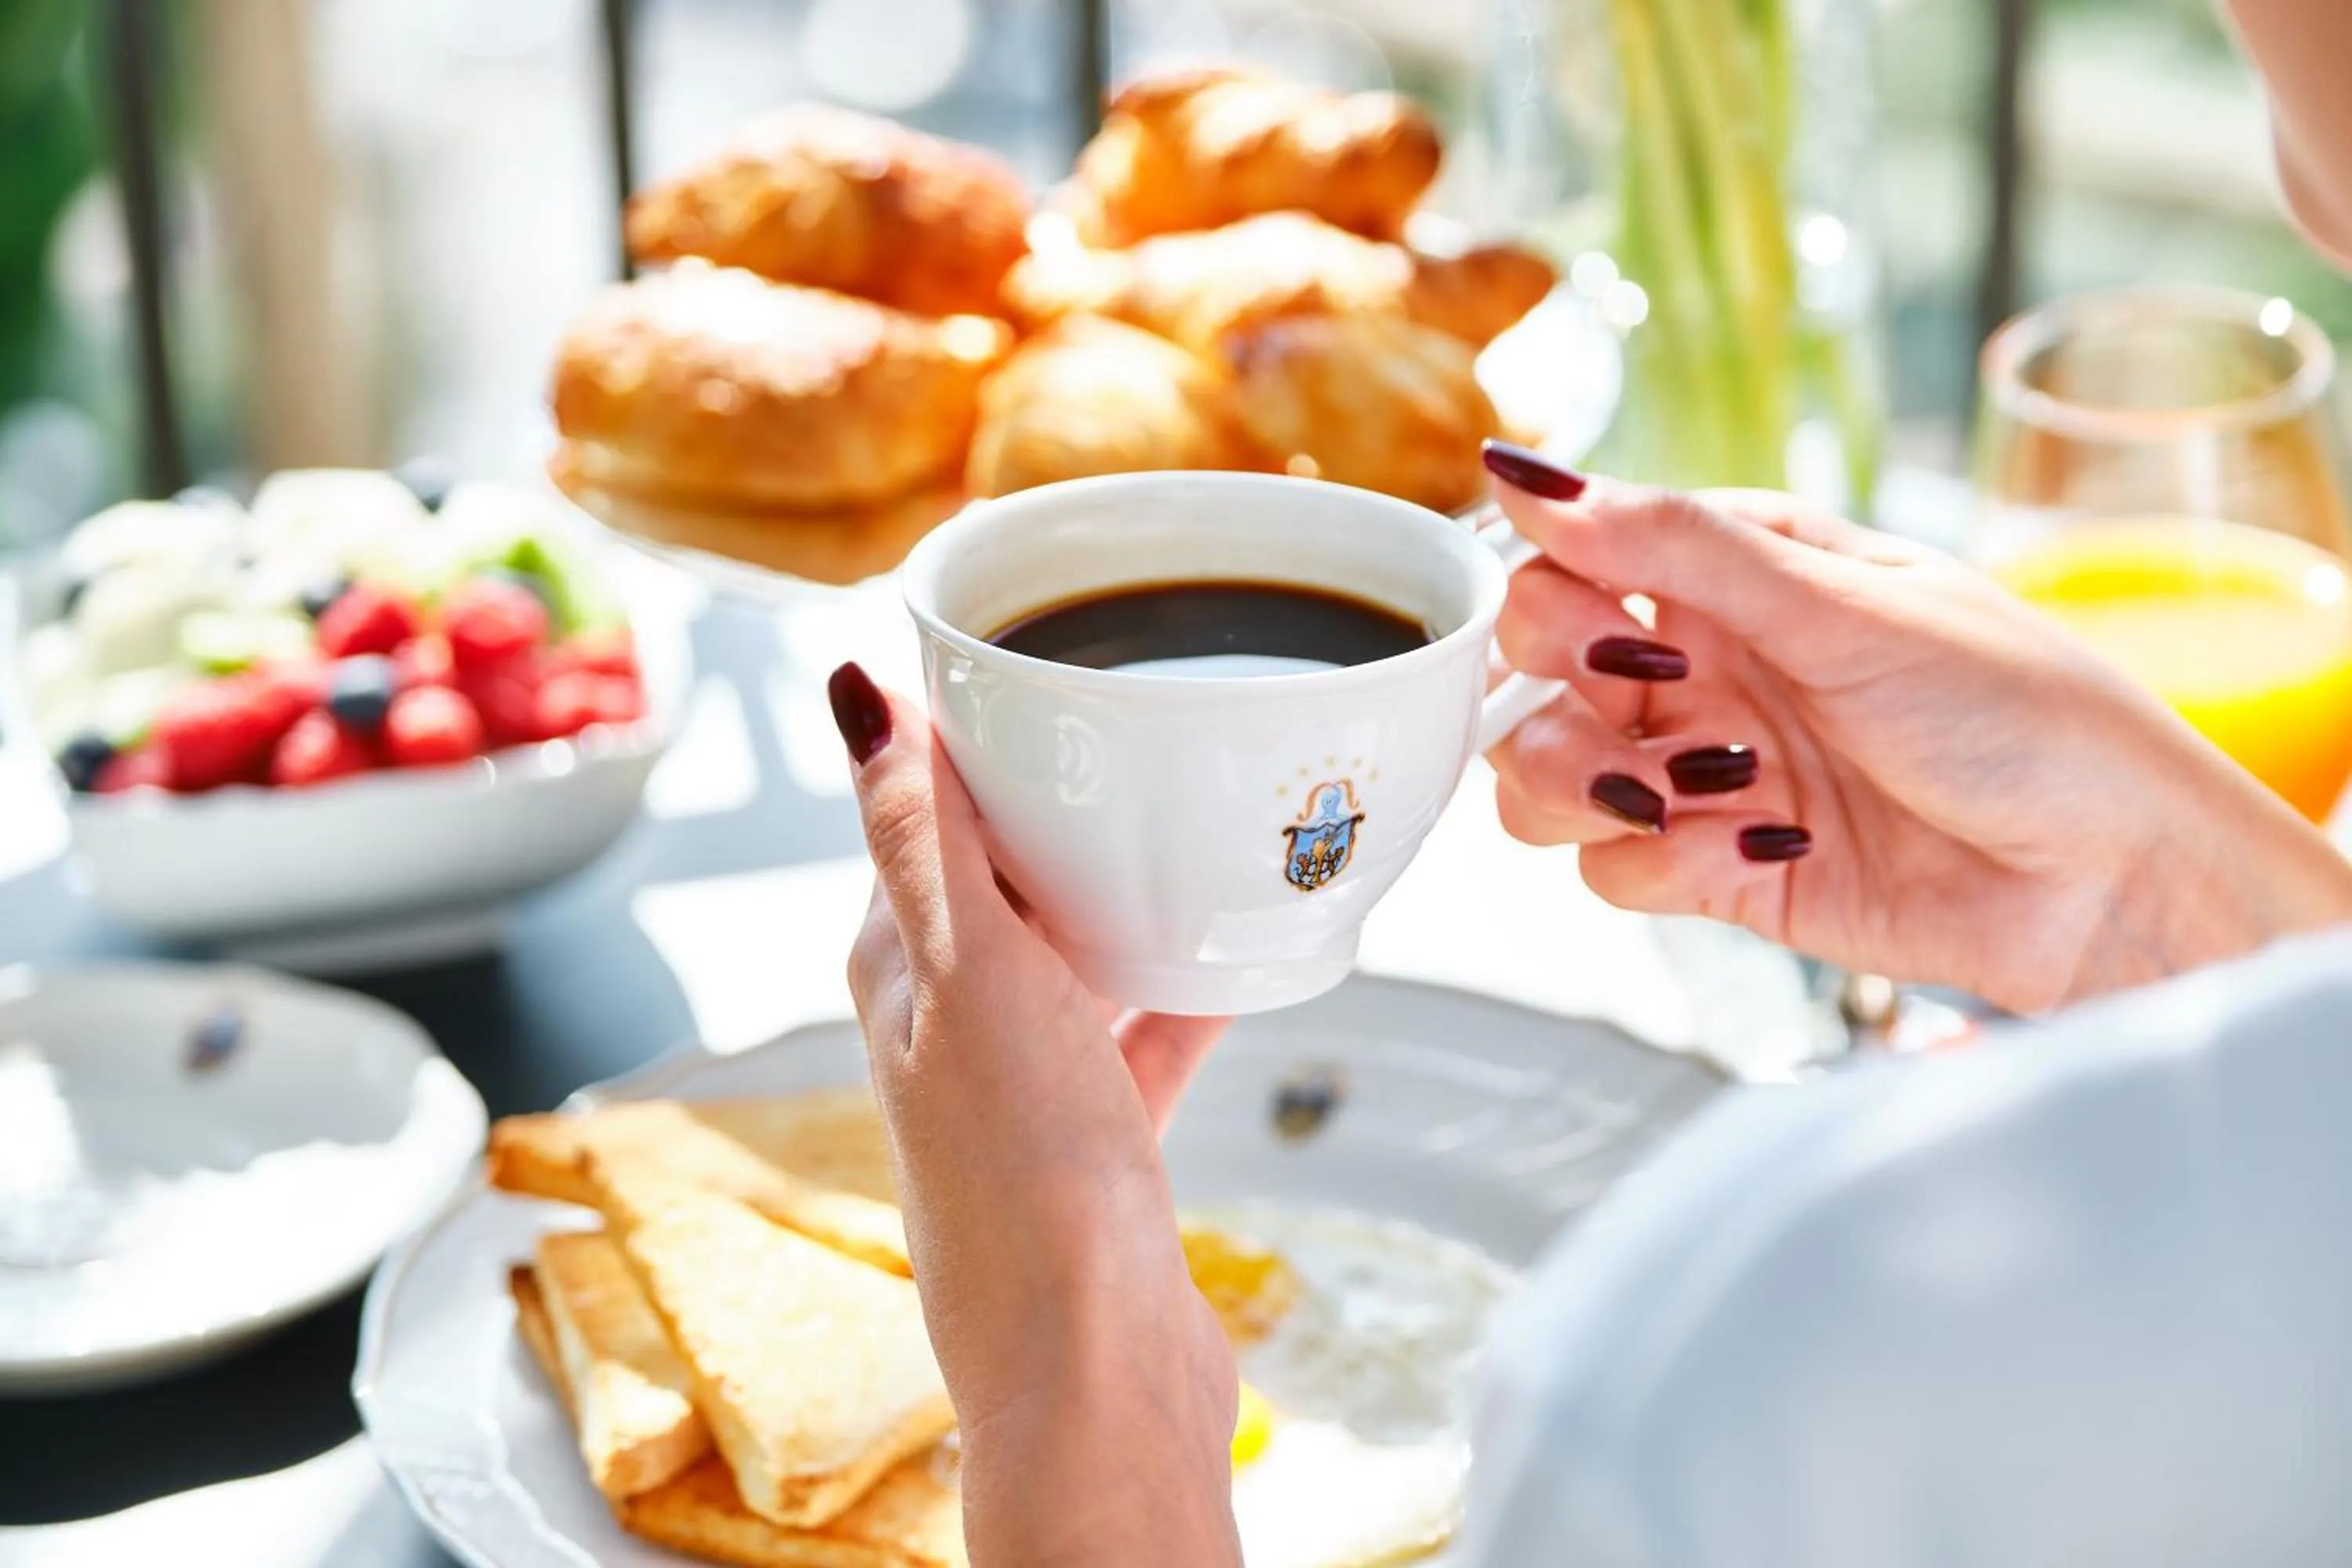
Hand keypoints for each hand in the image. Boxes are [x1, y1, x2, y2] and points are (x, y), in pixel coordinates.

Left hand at [828, 663, 1241, 1567]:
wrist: (1095, 1364)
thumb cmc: (1021, 1173)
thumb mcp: (968, 968)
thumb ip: (916, 830)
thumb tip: (851, 685)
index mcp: (896, 967)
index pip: (921, 814)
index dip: (978, 737)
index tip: (1055, 662)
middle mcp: (949, 1020)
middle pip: (1010, 874)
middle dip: (1073, 804)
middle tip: (1158, 723)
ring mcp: (1027, 1082)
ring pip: (1082, 948)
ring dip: (1137, 889)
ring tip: (1212, 817)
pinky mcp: (1100, 1136)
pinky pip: (1148, 1027)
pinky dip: (1191, 981)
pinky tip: (1251, 943)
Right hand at [1479, 443, 2351, 1013]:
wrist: (2110, 878)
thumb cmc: (2022, 715)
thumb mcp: (1845, 606)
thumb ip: (1675, 546)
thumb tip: (1530, 476)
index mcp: (1739, 577)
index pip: (1573, 565)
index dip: (1550, 600)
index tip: (1596, 631)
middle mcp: (1709, 668)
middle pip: (1537, 679)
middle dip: (1550, 704)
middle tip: (1637, 712)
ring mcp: (1707, 772)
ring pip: (1549, 781)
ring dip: (1582, 790)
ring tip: (1670, 796)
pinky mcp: (1717, 872)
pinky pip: (1616, 868)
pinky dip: (1662, 863)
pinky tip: (1758, 848)